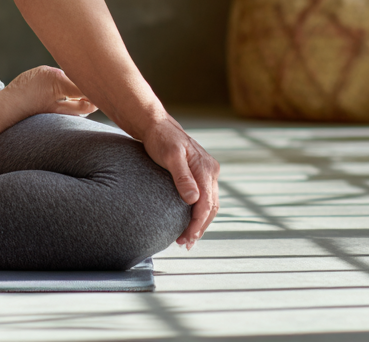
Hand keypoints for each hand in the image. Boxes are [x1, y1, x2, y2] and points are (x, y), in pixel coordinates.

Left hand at [141, 116, 219, 248]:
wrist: (157, 125)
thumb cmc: (161, 138)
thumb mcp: (169, 155)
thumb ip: (181, 176)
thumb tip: (192, 199)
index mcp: (206, 167)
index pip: (207, 203)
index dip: (197, 223)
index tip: (186, 237)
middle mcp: (211, 170)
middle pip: (211, 207)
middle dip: (199, 227)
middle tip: (184, 243)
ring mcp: (207, 172)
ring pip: (210, 204)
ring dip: (200, 223)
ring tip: (187, 240)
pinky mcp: (201, 175)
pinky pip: (205, 198)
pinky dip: (199, 213)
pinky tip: (190, 223)